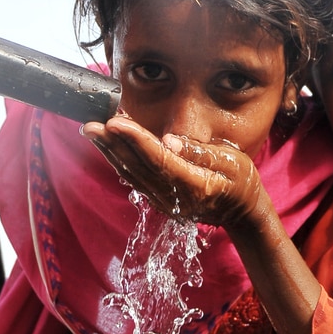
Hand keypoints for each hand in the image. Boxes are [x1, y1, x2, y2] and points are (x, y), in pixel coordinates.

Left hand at [81, 116, 265, 227]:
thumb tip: (170, 140)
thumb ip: (200, 152)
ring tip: (92, 131)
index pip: (159, 159)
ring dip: (110, 152)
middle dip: (112, 145)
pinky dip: (120, 161)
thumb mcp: (232, 161)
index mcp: (195, 185)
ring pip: (131, 174)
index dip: (135, 140)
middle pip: (138, 168)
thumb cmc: (241, 181)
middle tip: (90, 124)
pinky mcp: (159, 200)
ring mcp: (165, 202)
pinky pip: (135, 179)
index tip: (115, 122)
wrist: (242, 211)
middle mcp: (175, 197)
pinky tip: (108, 147)